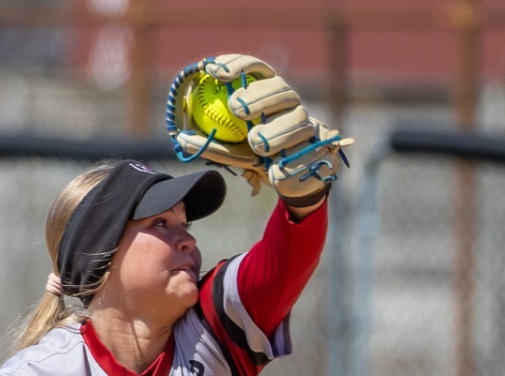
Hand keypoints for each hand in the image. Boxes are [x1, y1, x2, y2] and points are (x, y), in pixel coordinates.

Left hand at [205, 53, 352, 201]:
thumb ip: (214, 144)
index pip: (258, 68)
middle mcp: (292, 105)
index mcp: (271, 94)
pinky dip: (291, 162)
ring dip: (276, 132)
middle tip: (236, 107)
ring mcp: (310, 125)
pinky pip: (308, 152)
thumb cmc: (260, 159)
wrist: (295, 182)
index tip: (214, 71)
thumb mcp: (235, 151)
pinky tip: (276, 173)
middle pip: (282, 89)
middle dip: (259, 95)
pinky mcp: (324, 147)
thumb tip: (181, 139)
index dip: (239, 64)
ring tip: (257, 144)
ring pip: (297, 120)